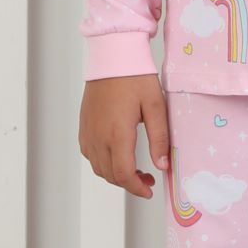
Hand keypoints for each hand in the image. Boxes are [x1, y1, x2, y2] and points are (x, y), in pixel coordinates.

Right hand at [79, 73, 170, 199]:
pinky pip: (90, 154)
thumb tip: (163, 166)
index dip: (136, 188)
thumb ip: (160, 138)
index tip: (149, 190)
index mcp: (117, 133)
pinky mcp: (84, 126)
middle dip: (129, 183)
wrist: (112, 56)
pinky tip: (118, 155)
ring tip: (135, 169)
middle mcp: (98, 136)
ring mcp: (88, 132)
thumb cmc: (135, 78)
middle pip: (110, 175)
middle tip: (148, 179)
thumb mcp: (156, 106)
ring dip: (116, 175)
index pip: (123, 174)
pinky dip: (103, 163)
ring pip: (98, 167)